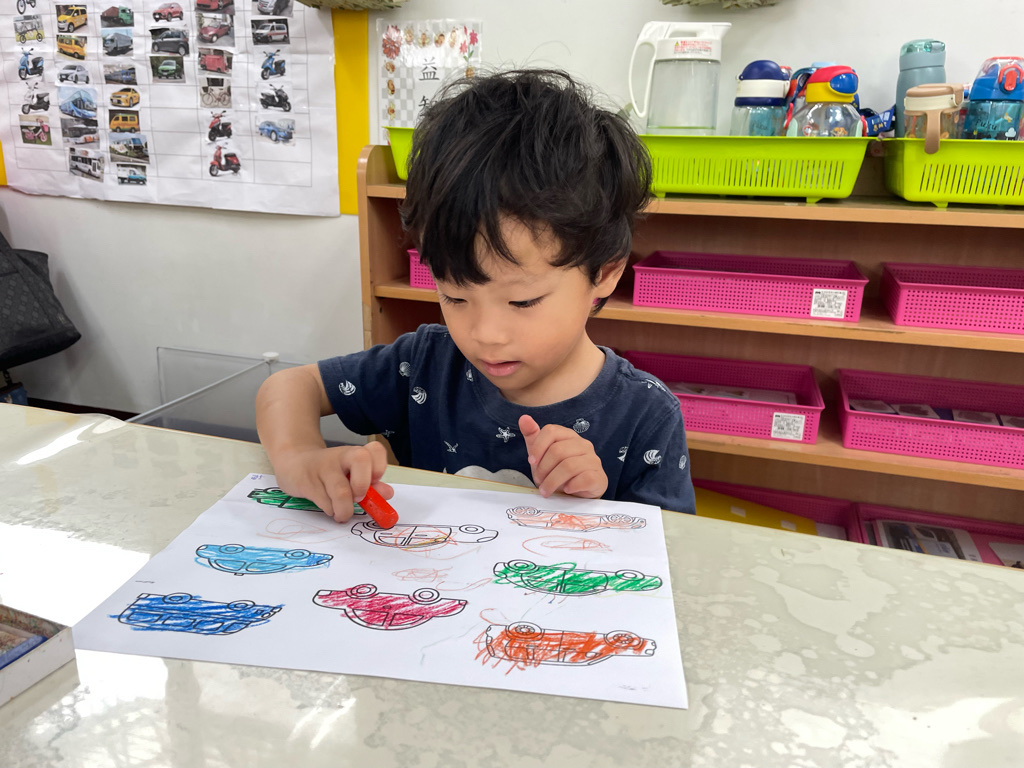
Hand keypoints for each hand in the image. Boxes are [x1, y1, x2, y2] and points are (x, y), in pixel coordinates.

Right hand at [272, 442, 393, 522]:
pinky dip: (331, 511)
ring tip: (343, 513)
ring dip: (346, 509)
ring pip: (341, 491)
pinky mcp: (307, 482)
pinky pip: (325, 503)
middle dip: (363, 484)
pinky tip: (330, 508)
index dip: (379, 468)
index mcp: (354, 453)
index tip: (374, 482)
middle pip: (360, 459)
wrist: (293, 464)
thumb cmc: (328, 472)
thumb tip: (387, 493)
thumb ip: (370, 484)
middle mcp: (340, 456)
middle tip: (359, 497)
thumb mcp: (350, 474)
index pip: (375, 450)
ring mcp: (322, 468)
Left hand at [518, 414, 607, 498]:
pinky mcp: (599, 477)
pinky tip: (566, 490)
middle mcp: (583, 444)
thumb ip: (533, 437)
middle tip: (539, 481)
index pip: (551, 431)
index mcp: (568, 435)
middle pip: (558, 450)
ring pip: (569, 466)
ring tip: (546, 490)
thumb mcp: (542, 455)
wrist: (577, 494)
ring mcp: (593, 460)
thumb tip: (524, 418)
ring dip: (552, 481)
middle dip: (543, 468)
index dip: (538, 446)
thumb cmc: (557, 472)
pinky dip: (571, 486)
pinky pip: (584, 478)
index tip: (532, 461)